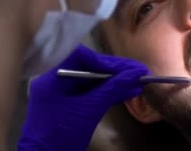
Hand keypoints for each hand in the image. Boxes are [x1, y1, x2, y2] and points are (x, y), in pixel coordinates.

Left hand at [18, 45, 148, 150]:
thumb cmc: (61, 135)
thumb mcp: (89, 111)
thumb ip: (111, 89)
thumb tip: (136, 74)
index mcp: (51, 77)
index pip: (80, 56)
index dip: (104, 60)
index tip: (126, 67)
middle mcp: (55, 80)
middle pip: (88, 66)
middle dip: (114, 70)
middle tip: (138, 71)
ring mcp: (62, 92)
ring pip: (92, 80)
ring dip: (115, 81)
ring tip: (139, 81)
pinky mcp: (70, 104)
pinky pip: (91, 92)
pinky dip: (109, 92)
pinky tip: (128, 91)